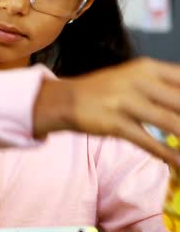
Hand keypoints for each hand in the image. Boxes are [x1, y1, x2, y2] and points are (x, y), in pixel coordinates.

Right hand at [34, 57, 179, 167]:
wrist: (64, 100)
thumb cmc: (103, 91)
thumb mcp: (133, 79)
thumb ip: (164, 87)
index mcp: (147, 67)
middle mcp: (139, 81)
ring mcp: (126, 101)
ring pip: (171, 122)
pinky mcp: (115, 122)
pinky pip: (148, 141)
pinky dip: (168, 155)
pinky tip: (179, 163)